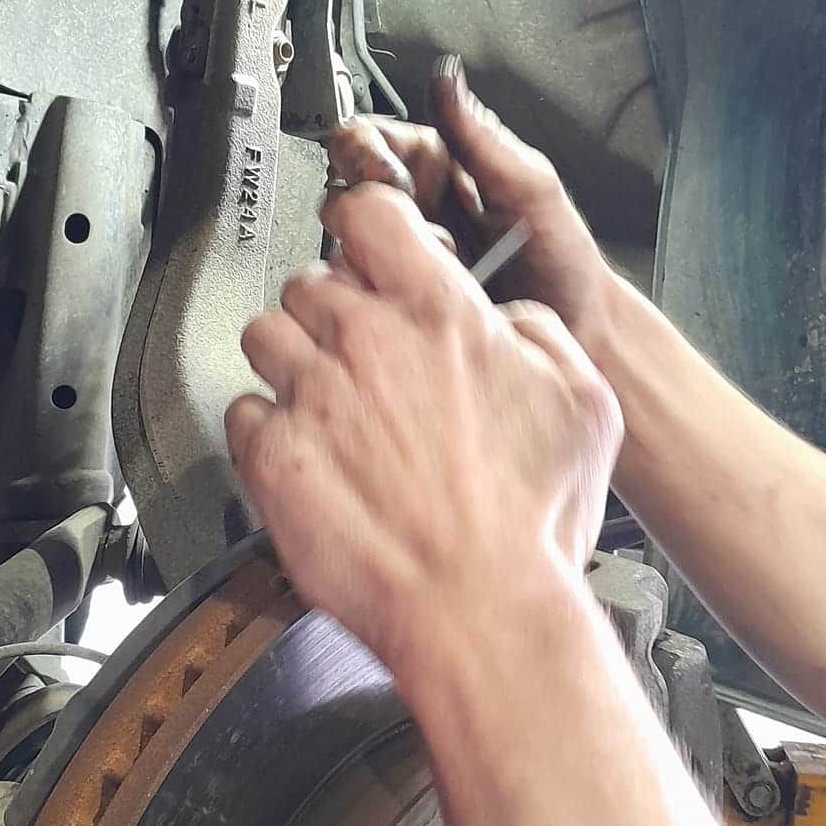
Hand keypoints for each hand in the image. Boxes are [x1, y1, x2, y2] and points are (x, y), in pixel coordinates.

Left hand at [226, 183, 621, 686]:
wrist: (481, 611)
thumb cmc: (532, 523)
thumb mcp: (584, 405)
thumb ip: (542, 335)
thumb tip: (511, 318)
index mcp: (440, 313)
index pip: (368, 214)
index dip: (365, 227)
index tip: (366, 247)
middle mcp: (366, 340)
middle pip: (310, 279)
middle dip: (331, 310)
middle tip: (357, 353)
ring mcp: (311, 396)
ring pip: (265, 335)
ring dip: (289, 359)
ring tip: (322, 401)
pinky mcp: (272, 457)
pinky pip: (241, 412)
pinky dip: (263, 429)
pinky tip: (301, 454)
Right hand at [325, 55, 611, 349]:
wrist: (579, 329)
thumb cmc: (564, 258)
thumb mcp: (531, 186)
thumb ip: (483, 136)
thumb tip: (447, 78)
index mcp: (438, 163)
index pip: (371, 137)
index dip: (363, 152)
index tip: (385, 177)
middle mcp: (412, 205)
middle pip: (345, 186)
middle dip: (360, 206)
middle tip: (398, 227)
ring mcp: (401, 253)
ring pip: (345, 240)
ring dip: (371, 251)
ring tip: (427, 266)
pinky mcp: (397, 296)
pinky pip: (362, 287)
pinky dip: (376, 289)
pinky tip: (411, 295)